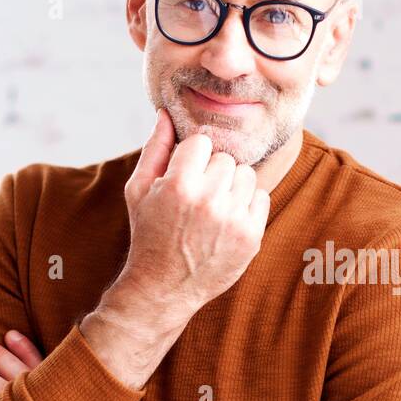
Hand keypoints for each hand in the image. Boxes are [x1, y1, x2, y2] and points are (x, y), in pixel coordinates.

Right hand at [104, 106, 270, 325]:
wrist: (164, 287)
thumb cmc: (149, 234)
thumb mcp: (139, 190)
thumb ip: (155, 149)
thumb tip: (166, 113)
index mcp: (179, 185)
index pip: (202, 142)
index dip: (193, 156)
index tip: (186, 174)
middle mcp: (208, 200)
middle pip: (225, 158)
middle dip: (212, 172)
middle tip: (197, 196)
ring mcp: (233, 219)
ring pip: (246, 175)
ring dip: (232, 186)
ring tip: (213, 207)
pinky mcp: (251, 236)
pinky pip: (261, 197)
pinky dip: (247, 205)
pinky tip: (227, 221)